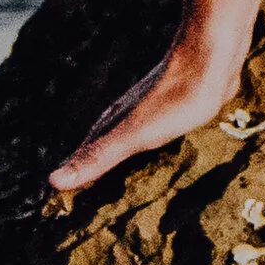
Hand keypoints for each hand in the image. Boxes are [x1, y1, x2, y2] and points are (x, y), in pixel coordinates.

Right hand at [49, 32, 245, 193]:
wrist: (210, 60)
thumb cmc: (174, 100)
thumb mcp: (134, 135)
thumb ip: (98, 158)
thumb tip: (53, 182)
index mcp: (111, 124)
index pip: (82, 158)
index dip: (72, 179)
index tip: (57, 204)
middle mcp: (125, 116)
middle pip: (101, 148)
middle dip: (92, 171)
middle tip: (84, 198)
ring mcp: (149, 112)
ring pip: (127, 141)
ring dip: (119, 160)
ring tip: (118, 183)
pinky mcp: (175, 109)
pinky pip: (154, 137)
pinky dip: (148, 152)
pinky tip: (158, 156)